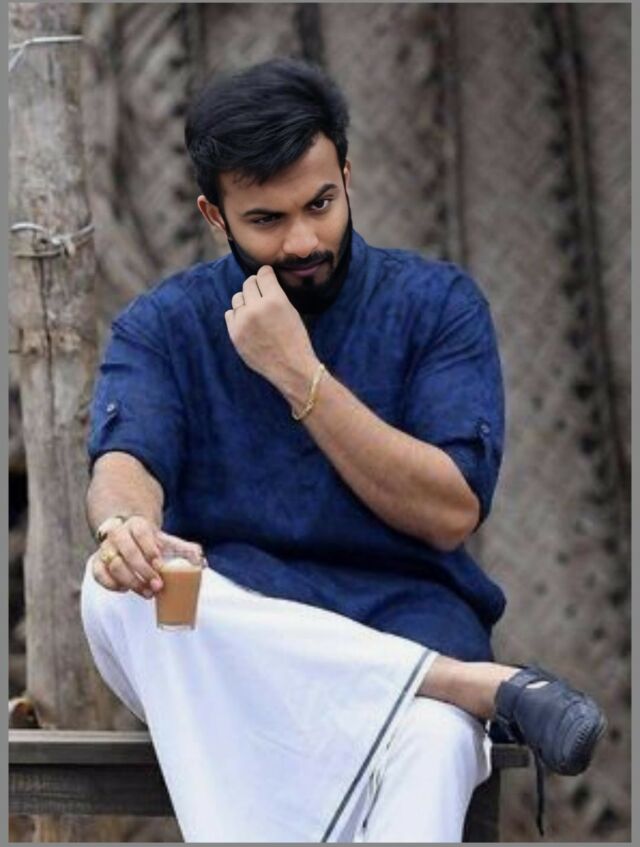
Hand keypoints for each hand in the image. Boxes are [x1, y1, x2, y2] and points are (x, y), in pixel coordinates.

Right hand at [92, 517, 202, 598]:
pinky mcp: (97, 562)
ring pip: (114, 565)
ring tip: (147, 593)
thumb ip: (186, 550)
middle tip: (158, 585)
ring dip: (131, 581)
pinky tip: (126, 590)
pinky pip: (98, 574)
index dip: (150, 549)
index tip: (161, 565)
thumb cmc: (152, 543)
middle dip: (143, 571)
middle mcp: (118, 534)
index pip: (142, 534)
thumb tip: (202, 562)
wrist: (128, 537)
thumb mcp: (168, 542)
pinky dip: (111, 584)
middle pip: (128, 551)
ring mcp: (105, 548)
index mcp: (137, 524)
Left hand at [224, 265, 319, 392]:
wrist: (291, 368)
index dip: (265, 273)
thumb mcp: (292, 311)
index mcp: (275, 300)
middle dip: (255, 285)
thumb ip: (275, 295)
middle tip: (260, 292)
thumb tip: (263, 282)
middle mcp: (256, 308)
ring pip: (237, 298)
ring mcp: (243, 322)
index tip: (266, 275)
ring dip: (245, 300)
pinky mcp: (234, 334)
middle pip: (248, 284)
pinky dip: (237, 315)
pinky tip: (247, 321)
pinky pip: (230, 314)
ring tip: (254, 310)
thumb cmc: (296, 341)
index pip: (263, 274)